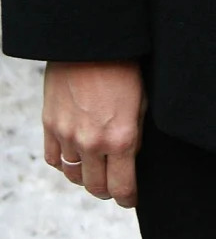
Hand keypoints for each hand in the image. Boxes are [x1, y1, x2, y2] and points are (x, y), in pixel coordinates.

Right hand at [42, 60, 145, 206]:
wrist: (92, 40)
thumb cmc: (124, 66)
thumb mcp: (143, 101)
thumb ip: (135, 135)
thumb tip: (131, 158)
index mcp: (121, 138)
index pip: (122, 188)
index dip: (128, 198)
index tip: (130, 198)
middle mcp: (92, 143)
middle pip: (96, 187)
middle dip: (108, 189)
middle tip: (114, 183)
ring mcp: (68, 135)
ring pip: (74, 176)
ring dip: (85, 177)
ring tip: (95, 169)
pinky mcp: (50, 124)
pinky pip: (54, 159)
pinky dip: (64, 162)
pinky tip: (75, 155)